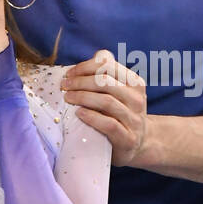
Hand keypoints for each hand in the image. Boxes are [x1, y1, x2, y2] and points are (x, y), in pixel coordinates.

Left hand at [60, 49, 147, 165]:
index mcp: (135, 84)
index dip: (86, 66)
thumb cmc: (120, 115)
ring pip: (107, 101)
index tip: (69, 73)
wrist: (137, 145)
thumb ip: (107, 77)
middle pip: (106, 82)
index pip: (109, 66)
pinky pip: (109, 124)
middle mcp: (138, 100)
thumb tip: (92, 58)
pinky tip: (79, 113)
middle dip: (81, 81)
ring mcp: (135, 120)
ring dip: (83, 97)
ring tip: (68, 98)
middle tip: (64, 86)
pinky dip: (91, 117)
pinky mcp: (128, 139)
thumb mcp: (118, 93)